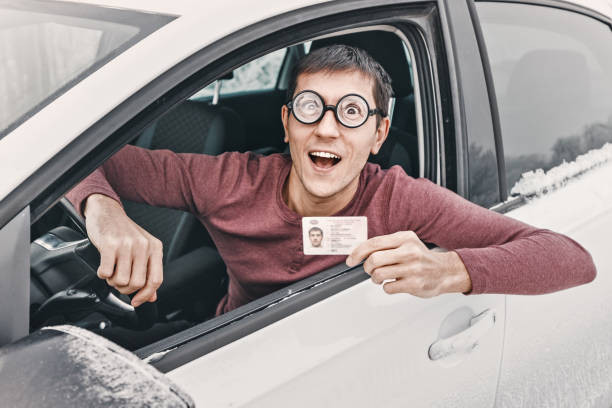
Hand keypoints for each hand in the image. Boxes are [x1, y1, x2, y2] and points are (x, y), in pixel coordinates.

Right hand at [83, 194, 162, 306]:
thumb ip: (148, 271)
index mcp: (155, 248)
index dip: (145, 295)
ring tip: (111, 271)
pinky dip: (102, 274)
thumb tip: (151, 297)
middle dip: (125, 288)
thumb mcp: (142, 249)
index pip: (156, 280)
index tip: (136, 301)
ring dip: (113, 281)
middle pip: (137, 283)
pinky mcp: (110, 244)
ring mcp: (127, 244)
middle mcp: (143, 246)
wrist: (107, 211)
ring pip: (122, 280)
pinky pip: (107, 272)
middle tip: (118, 280)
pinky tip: (103, 267)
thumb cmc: (124, 232)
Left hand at [345, 231, 471, 296]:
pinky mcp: (414, 284)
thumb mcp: (406, 243)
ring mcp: (412, 269)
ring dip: (375, 278)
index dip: (358, 252)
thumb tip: (360, 251)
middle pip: (373, 260)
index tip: (351, 260)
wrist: (445, 271)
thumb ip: (386, 245)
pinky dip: (386, 287)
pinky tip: (394, 283)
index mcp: (405, 238)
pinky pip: (388, 288)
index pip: (374, 243)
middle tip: (370, 270)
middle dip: (367, 267)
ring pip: (378, 274)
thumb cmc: (421, 258)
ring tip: (381, 277)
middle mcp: (409, 251)